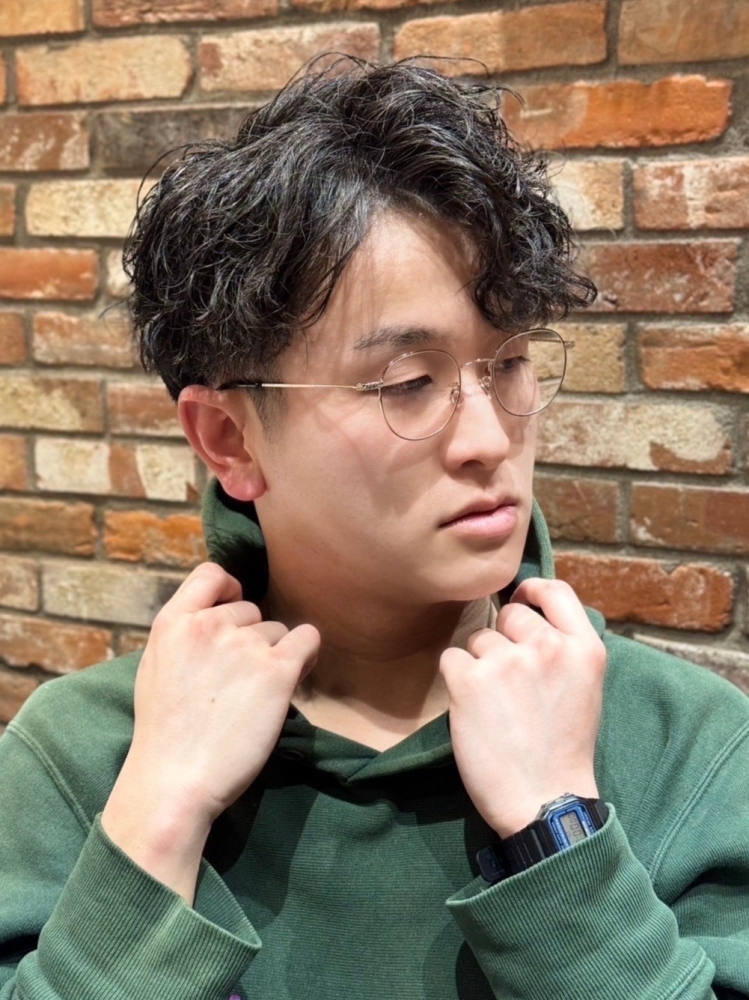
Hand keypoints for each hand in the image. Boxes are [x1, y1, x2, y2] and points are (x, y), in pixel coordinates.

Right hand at [102, 562, 319, 900]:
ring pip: (278, 631)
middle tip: (240, 680)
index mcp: (173, 622)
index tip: (234, 609)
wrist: (174, 783)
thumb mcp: (156, 668)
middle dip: (250, 638)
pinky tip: (291, 679)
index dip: (229, 589)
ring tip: (255, 695)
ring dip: (274, 656)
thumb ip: (184, 636)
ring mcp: (244, 645)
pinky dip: (305, 656)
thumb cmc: (164, 736)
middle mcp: (209, 624)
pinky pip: (308, 640)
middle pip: (251, 611)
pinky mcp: (276, 671)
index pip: (212, 574)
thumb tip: (218, 618)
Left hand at [439, 578, 604, 837]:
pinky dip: (457, 681)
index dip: (533, 591)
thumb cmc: (563, 751)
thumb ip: (563, 650)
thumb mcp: (584, 689)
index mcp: (584, 648)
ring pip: (478, 640)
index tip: (521, 599)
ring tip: (497, 706)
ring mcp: (508, 661)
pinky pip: (452, 659)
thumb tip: (530, 618)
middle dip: (504, 641)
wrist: (545, 801)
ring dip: (480, 665)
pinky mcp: (471, 680)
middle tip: (511, 685)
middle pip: (509, 615)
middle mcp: (548, 646)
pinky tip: (474, 710)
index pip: (557, 591)